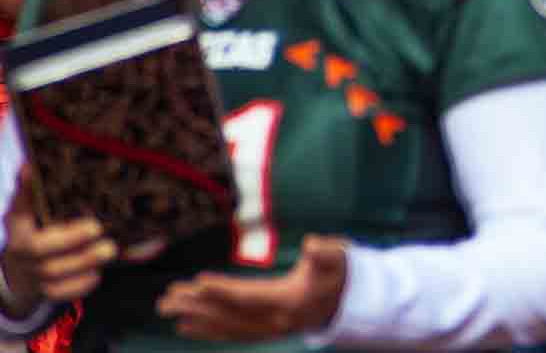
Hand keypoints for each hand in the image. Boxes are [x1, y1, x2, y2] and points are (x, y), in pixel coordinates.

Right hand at [0, 166, 113, 311]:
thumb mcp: (31, 212)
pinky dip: (82, 283)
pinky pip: (62, 291)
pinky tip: (98, 272)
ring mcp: (32, 272)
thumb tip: (30, 164)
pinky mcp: (46, 290)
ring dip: (84, 261)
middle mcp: (21, 249)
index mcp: (18, 225)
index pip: (18, 208)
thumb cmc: (36, 232)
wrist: (21, 273)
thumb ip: (33, 192)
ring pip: (54, 272)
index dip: (26, 192)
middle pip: (38, 247)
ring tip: (109, 249)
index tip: (32, 171)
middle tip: (97, 228)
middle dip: (69, 238)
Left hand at [157, 234, 347, 341]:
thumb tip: (311, 244)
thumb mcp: (338, 258)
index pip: (248, 296)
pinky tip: (186, 326)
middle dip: (196, 306)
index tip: (196, 282)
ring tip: (166, 309)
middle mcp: (273, 321)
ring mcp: (266, 330)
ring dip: (194, 318)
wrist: (348, 302)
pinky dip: (206, 331)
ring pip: (224, 325)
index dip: (223, 290)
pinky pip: (229, 334)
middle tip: (166, 298)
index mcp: (288, 301)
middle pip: (228, 314)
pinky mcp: (261, 331)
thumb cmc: (338, 273)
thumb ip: (326, 252)